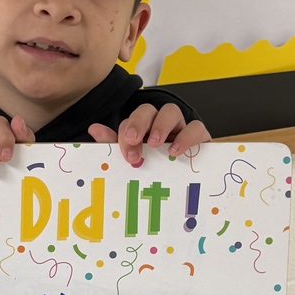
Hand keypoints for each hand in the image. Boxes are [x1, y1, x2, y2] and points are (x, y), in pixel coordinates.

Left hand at [88, 103, 210, 163]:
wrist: (184, 183)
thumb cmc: (156, 169)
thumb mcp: (134, 159)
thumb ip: (114, 145)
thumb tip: (94, 129)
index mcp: (142, 129)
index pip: (131, 120)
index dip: (127, 131)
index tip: (127, 151)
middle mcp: (160, 124)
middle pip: (148, 110)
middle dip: (139, 123)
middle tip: (134, 141)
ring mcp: (180, 128)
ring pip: (171, 112)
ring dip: (161, 125)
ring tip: (156, 145)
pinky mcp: (199, 138)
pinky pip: (196, 128)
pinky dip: (187, 136)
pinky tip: (177, 151)